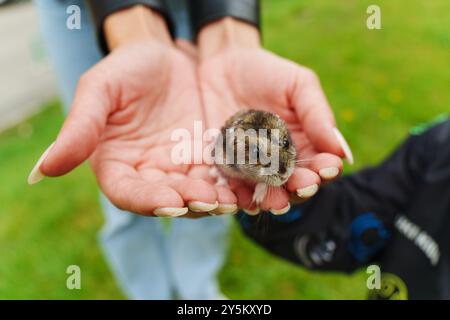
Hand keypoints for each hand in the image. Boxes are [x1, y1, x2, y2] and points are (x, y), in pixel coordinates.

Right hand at [28, 8, 237, 216]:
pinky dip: (230, 185)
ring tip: (231, 200)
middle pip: (166, 199)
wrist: (167, 55)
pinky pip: (217, 177)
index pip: (127, 192)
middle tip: (211, 200)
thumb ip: (79, 128)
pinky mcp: (205, 160)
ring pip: (195, 194)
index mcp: (117, 163)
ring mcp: (179, 169)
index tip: (170, 202)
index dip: (147, 201)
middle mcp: (148, 173)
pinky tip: (243, 185)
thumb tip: (44, 170)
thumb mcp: (100, 90)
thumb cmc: (128, 68)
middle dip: (188, 202)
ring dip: (213, 201)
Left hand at [197, 18, 352, 213]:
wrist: (220, 62)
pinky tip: (235, 197)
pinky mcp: (220, 168)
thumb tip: (343, 151)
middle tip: (302, 186)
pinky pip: (226, 187)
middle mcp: (275, 164)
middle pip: (292, 186)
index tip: (327, 168)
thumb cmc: (265, 72)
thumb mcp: (297, 84)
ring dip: (269, 200)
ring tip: (274, 201)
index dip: (325, 170)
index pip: (318, 166)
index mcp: (301, 147)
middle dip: (299, 189)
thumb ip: (317, 115)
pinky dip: (230, 196)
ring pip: (260, 192)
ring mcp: (246, 169)